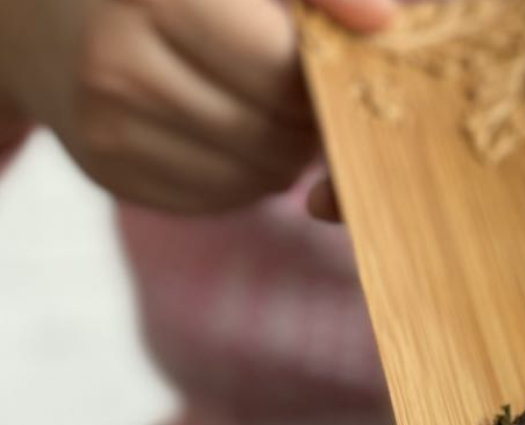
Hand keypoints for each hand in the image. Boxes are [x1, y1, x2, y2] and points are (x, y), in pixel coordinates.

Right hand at [0, 0, 393, 213]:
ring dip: (285, 155)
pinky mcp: (108, 171)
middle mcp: (118, 62)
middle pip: (274, 131)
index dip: (318, 75)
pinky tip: (229, 135)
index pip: (282, 68)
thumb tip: (383, 21)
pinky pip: (219, 199)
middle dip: (307, 123)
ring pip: (255, 177)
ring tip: (269, 112)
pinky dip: (245, 177)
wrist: (32, 8)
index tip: (320, 65)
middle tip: (304, 97)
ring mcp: (106, 125)